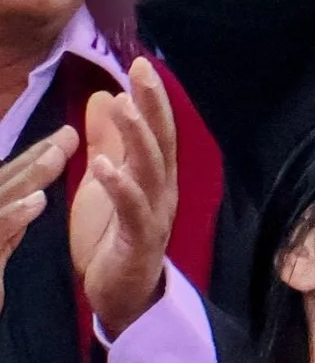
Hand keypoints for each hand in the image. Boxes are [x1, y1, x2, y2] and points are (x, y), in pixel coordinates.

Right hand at [0, 125, 78, 308]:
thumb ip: (11, 223)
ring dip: (27, 176)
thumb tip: (31, 193)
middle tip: (69, 134)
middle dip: (35, 157)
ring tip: (56, 156)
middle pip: (4, 182)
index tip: (68, 137)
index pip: (9, 181)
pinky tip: (37, 201)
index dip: (36, 158)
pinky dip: (14, 214)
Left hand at [67, 58, 179, 338]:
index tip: (140, 63)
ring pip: (150, 171)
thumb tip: (106, 96)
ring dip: (137, 138)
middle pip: (161, 143)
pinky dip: (120, 187)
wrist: (123, 299)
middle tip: (141, 71)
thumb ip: (108, 142)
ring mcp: (154, 217)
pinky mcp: (139, 242)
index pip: (157, 131)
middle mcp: (161, 193)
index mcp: (154, 178)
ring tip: (122, 106)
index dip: (151, 98)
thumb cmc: (113, 240)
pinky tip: (104, 166)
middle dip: (152, 106)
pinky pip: (132, 211)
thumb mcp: (107, 182)